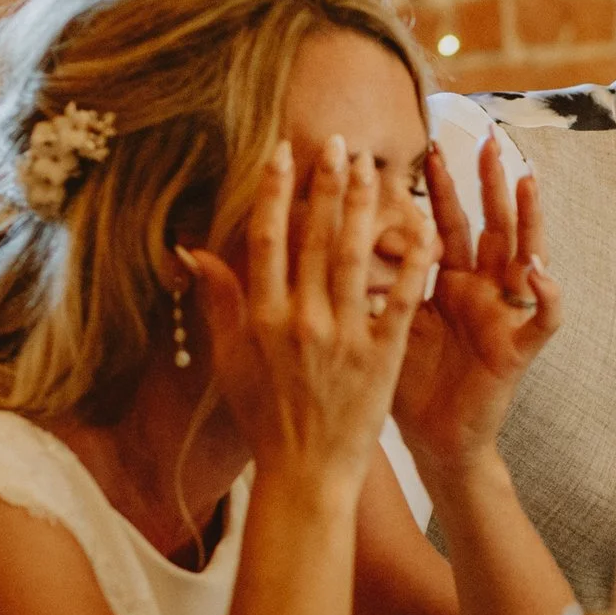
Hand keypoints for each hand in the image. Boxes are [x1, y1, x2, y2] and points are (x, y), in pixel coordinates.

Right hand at [183, 136, 433, 501]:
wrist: (306, 472)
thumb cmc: (266, 416)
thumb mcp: (231, 359)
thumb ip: (219, 301)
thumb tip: (192, 248)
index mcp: (261, 317)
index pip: (267, 238)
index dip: (275, 190)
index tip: (284, 152)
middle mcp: (300, 320)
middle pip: (315, 237)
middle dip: (327, 184)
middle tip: (339, 142)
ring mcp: (343, 336)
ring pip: (356, 256)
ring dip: (364, 206)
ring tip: (372, 167)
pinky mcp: (381, 355)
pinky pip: (400, 298)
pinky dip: (412, 261)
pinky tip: (423, 225)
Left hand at [393, 135, 561, 474]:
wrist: (435, 441)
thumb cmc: (406, 387)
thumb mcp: (381, 328)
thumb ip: (363, 287)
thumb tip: (322, 246)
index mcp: (447, 283)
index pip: (446, 224)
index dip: (441, 188)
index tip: (431, 150)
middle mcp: (481, 292)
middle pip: (489, 227)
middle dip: (489, 184)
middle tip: (487, 141)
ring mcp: (504, 316)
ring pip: (526, 257)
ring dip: (530, 219)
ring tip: (528, 181)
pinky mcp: (518, 348)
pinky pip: (543, 319)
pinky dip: (547, 295)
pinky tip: (539, 271)